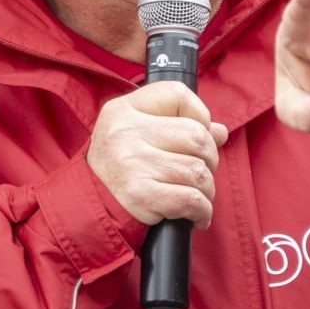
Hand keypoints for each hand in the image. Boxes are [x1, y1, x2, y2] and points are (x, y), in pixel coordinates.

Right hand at [87, 81, 229, 228]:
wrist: (90, 205)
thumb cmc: (119, 167)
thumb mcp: (137, 132)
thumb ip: (178, 124)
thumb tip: (219, 132)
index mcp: (125, 109)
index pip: (178, 94)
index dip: (199, 114)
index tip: (198, 135)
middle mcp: (127, 132)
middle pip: (197, 136)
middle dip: (210, 157)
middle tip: (200, 171)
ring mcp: (133, 163)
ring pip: (198, 171)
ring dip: (206, 189)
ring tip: (196, 195)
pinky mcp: (141, 195)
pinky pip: (192, 199)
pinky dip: (202, 210)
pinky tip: (196, 214)